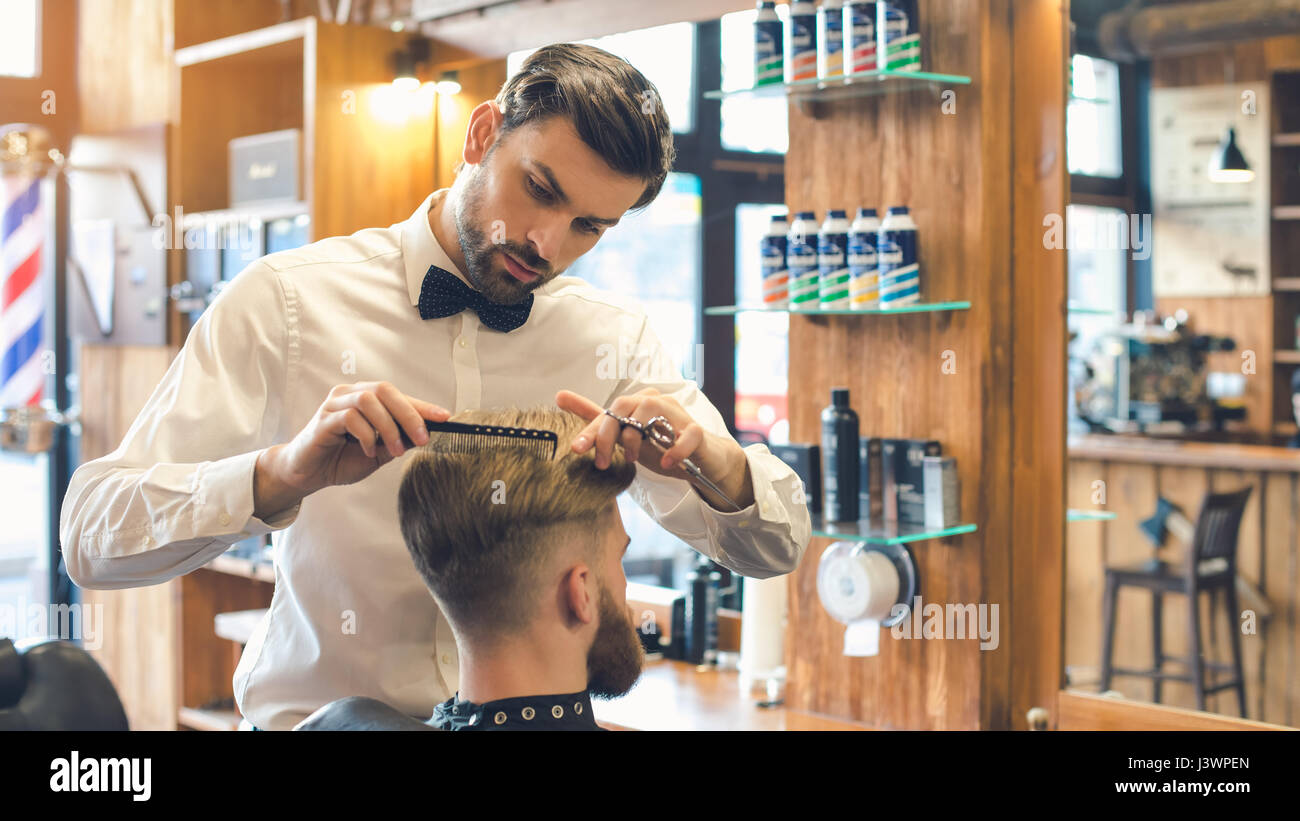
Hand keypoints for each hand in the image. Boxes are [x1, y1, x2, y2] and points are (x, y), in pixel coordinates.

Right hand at [254, 382, 449, 518]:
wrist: (308, 474)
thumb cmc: (341, 459)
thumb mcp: (379, 452)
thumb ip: (399, 440)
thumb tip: (427, 432)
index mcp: (365, 398)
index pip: (398, 395)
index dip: (422, 405)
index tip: (445, 418)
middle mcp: (349, 394)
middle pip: (385, 390)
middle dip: (409, 413)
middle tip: (423, 438)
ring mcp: (335, 404)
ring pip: (369, 401)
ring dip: (388, 427)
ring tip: (394, 451)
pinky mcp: (324, 419)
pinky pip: (351, 417)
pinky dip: (367, 435)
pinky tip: (368, 451)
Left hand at [555, 388, 753, 509]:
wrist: (700, 461)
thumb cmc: (660, 445)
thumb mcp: (624, 435)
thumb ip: (596, 418)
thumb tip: (559, 395)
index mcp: (639, 402)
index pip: (611, 410)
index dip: (592, 429)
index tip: (577, 449)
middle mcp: (658, 402)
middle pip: (627, 406)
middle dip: (609, 434)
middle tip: (601, 462)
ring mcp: (680, 415)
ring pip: (654, 410)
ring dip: (638, 437)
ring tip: (631, 459)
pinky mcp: (698, 432)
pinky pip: (687, 435)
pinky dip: (675, 450)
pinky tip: (665, 463)